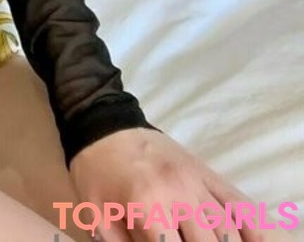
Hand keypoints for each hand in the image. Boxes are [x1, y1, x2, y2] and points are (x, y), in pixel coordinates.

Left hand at [68, 127, 262, 241]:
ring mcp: (198, 182)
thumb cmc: (96, 174)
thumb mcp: (97, 217)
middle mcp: (180, 193)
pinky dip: (254, 228)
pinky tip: (257, 241)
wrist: (103, 123)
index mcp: (149, 205)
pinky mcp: (208, 173)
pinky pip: (239, 203)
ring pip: (229, 231)